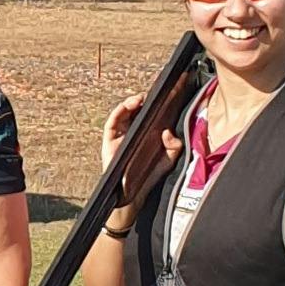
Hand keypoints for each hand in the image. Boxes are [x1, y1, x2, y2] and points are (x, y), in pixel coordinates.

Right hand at [101, 94, 180, 208]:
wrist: (134, 193)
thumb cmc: (149, 176)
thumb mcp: (169, 159)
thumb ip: (174, 146)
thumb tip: (168, 131)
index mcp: (147, 134)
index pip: (151, 114)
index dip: (156, 103)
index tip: (166, 92)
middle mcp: (133, 132)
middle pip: (136, 110)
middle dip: (143, 100)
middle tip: (153, 94)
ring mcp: (120, 135)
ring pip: (123, 113)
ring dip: (130, 102)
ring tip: (140, 98)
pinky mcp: (110, 140)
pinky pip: (112, 122)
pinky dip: (119, 111)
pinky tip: (129, 105)